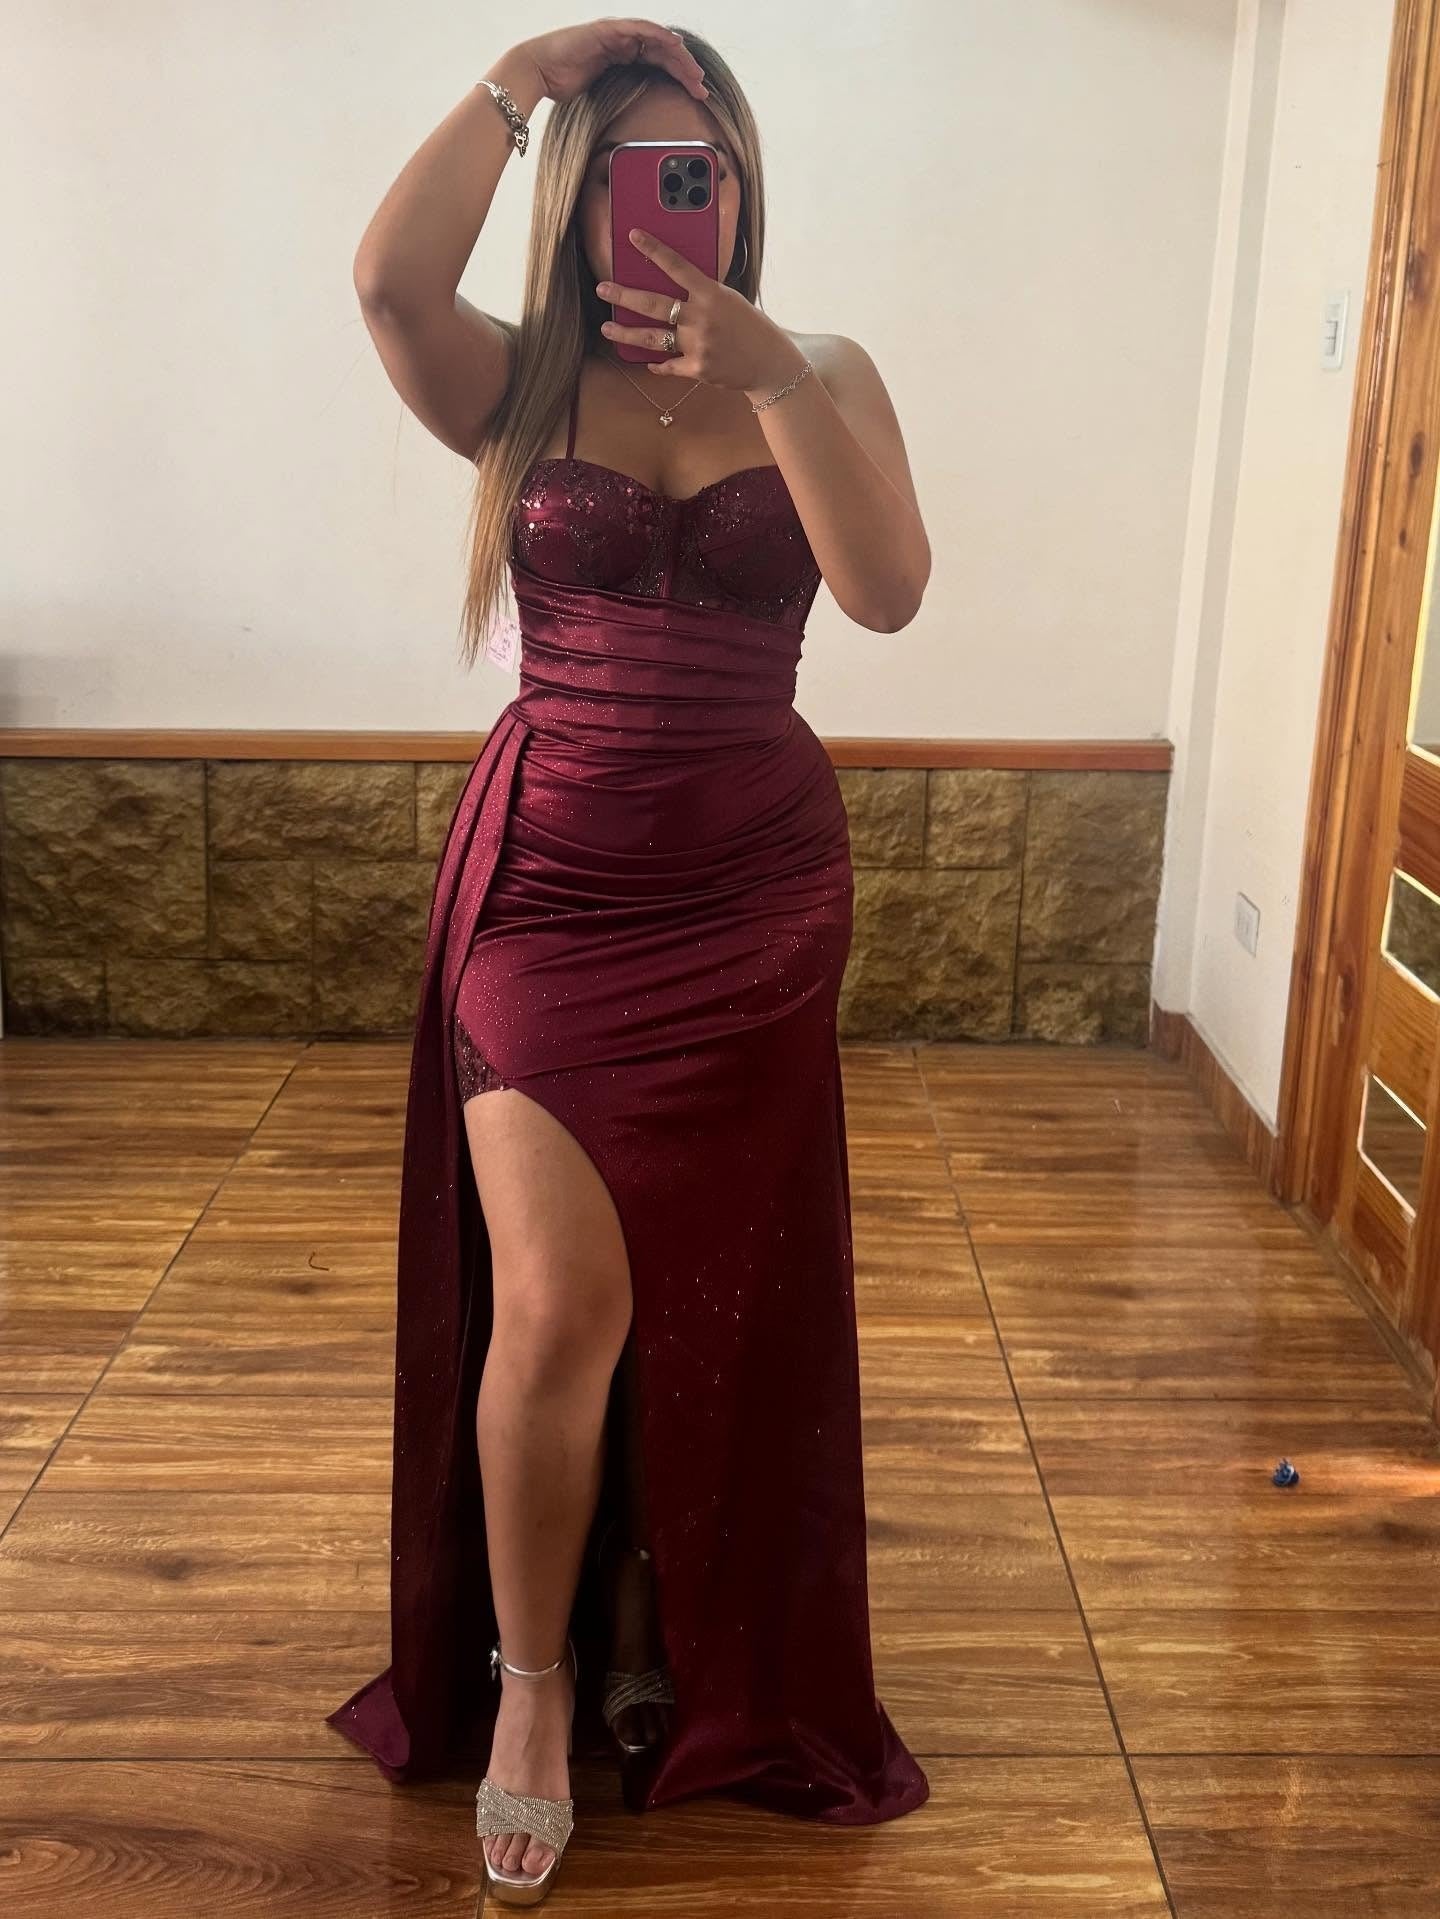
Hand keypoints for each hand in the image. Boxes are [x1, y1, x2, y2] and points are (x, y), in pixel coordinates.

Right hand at [517, 18, 707, 105]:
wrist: (538, 72)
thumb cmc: (562, 85)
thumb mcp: (600, 96)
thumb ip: (619, 100)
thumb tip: (634, 124)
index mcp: (622, 56)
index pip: (658, 63)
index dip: (679, 76)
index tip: (696, 93)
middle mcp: (623, 42)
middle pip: (663, 52)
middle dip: (685, 69)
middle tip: (702, 87)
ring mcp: (617, 34)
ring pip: (657, 40)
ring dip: (678, 56)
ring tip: (694, 73)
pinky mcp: (609, 30)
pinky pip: (641, 30)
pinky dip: (659, 36)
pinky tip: (675, 45)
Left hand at [597, 229, 803, 392]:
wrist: (769, 363)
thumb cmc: (750, 327)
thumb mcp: (730, 300)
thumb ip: (704, 294)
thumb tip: (676, 286)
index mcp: (711, 294)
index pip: (677, 266)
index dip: (654, 249)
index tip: (633, 236)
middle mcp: (701, 318)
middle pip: (653, 304)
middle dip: (624, 295)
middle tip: (603, 289)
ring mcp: (698, 345)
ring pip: (652, 338)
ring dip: (626, 332)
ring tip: (607, 327)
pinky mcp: (697, 369)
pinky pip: (668, 365)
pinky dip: (657, 364)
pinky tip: (647, 361)